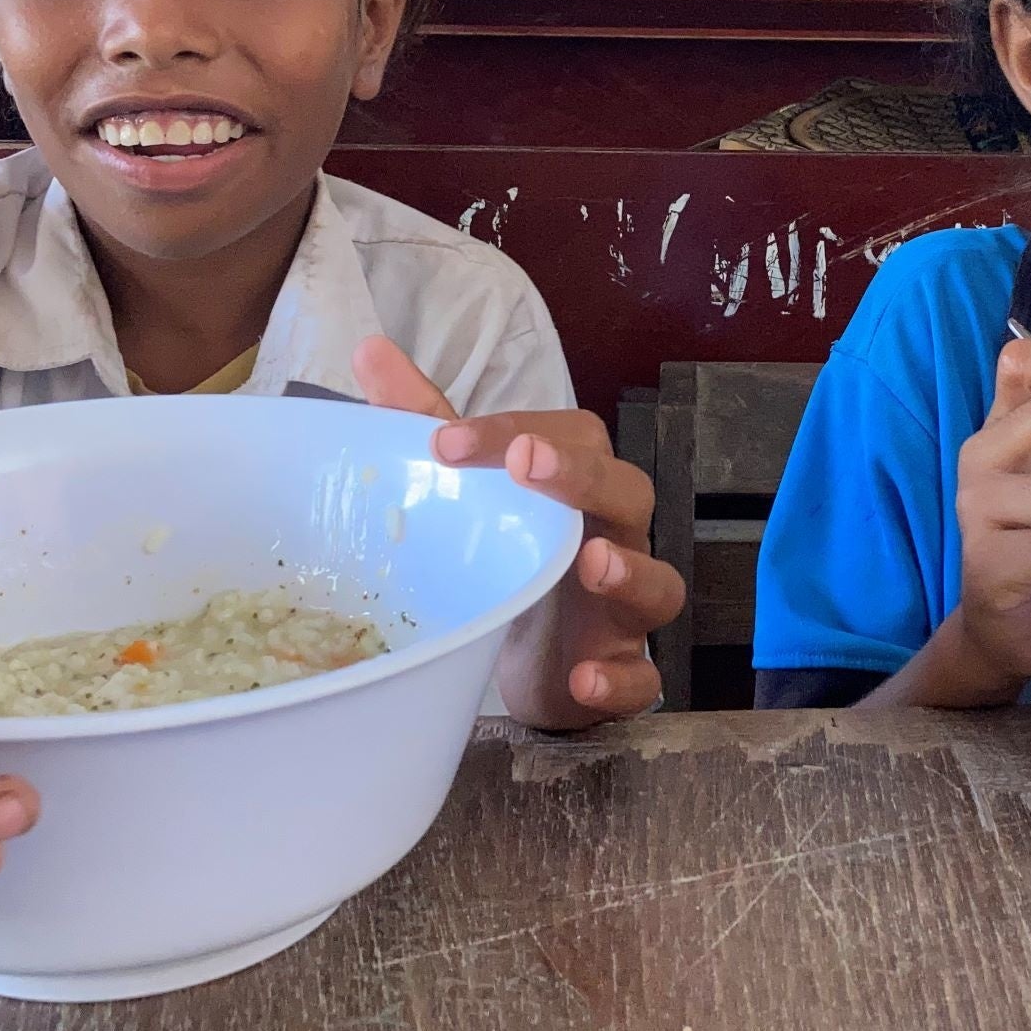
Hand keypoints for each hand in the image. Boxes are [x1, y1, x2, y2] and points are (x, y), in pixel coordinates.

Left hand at [353, 339, 683, 728]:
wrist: (541, 661)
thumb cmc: (514, 557)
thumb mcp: (472, 490)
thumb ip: (428, 421)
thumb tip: (371, 350)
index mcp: (581, 486)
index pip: (568, 437)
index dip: (512, 432)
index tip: (446, 442)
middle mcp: (616, 538)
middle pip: (628, 494)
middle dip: (585, 478)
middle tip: (532, 465)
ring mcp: (626, 611)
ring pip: (659, 586)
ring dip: (631, 572)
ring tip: (592, 565)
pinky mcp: (624, 674)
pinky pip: (642, 680)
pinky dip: (621, 680)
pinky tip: (584, 677)